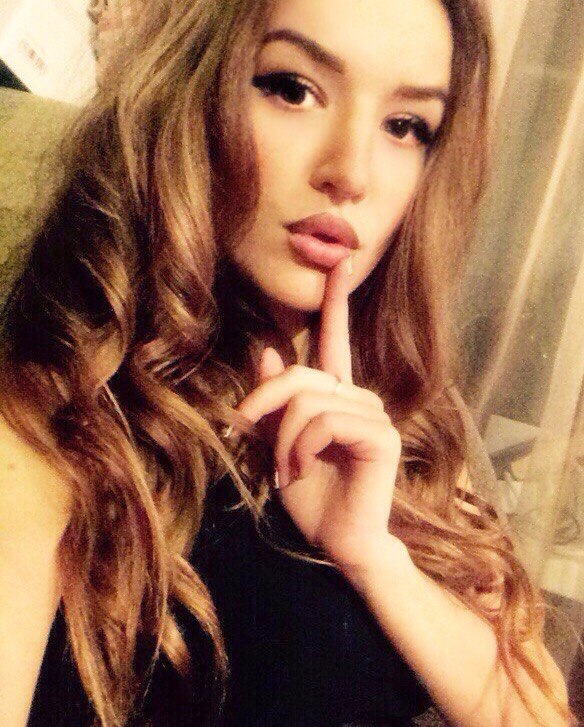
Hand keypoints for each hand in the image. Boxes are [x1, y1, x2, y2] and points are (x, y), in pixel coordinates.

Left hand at [236, 259, 405, 573]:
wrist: (337, 542)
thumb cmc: (310, 496)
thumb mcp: (276, 445)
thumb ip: (272, 402)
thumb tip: (267, 351)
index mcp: (336, 397)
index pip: (336, 339)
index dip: (337, 301)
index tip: (340, 260)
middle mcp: (358, 398)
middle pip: (301, 374)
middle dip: (264, 402)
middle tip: (246, 434)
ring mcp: (373, 415)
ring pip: (308, 400)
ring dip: (282, 439)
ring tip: (284, 470)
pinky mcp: (380, 435)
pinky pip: (325, 421)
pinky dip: (301, 447)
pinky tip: (301, 470)